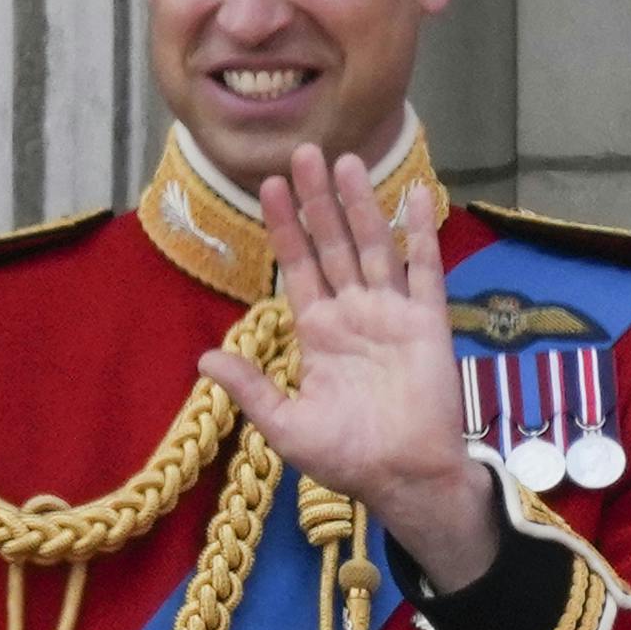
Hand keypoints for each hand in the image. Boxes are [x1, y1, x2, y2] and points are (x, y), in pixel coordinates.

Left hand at [194, 145, 500, 587]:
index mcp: (318, 332)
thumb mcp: (284, 423)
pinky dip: (420, 232)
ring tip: (346, 160)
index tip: (268, 186)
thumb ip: (249, 387)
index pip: (297, 267)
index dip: (284, 228)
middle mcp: (353, 313)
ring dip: (360, 204)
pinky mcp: (427, 321)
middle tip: (305, 152)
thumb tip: (203, 359)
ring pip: (372, 246)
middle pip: (332, 244)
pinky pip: (423, 269)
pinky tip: (414, 194)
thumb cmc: (346, 457)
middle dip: (317, 201)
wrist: (403, 477)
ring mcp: (391, 313)